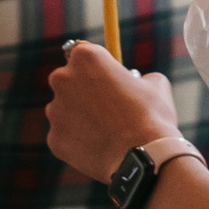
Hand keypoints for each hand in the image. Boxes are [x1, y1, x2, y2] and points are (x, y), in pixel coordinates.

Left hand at [46, 45, 180, 183]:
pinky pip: (66, 136)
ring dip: (80, 117)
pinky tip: (100, 147)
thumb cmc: (151, 116)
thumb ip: (137, 77)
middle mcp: (62, 79)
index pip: (81, 53)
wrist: (143, 156)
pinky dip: (79, 141)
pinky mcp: (53, 139)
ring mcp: (55, 110)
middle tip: (107, 106)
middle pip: (67, 80)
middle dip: (83, 91)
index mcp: (85, 57)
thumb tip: (135, 82)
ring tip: (107, 131)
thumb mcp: (154, 83)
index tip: (104, 77)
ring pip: (64, 110)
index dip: (95, 66)